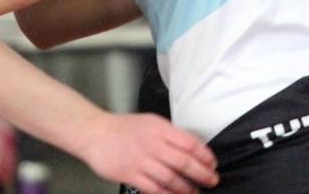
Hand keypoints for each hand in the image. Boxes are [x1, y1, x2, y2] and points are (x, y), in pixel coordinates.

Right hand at [80, 110, 217, 192]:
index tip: (213, 164)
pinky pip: (153, 188)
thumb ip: (169, 134)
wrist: (95, 133)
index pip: (189, 142)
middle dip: (201, 173)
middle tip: (212, 180)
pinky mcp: (130, 175)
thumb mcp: (151, 122)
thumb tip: (192, 148)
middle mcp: (152, 144)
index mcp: (159, 128)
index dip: (204, 155)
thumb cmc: (124, 128)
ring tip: (195, 192)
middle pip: (183, 161)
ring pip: (170, 177)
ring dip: (186, 187)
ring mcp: (141, 160)